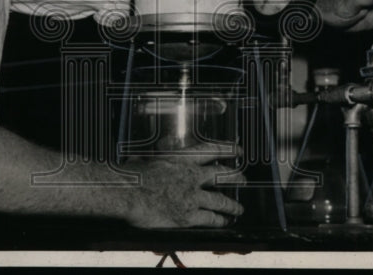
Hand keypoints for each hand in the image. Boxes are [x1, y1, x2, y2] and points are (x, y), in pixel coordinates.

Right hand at [122, 144, 244, 227]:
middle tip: (243, 179)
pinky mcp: (188, 216)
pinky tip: (225, 222)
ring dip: (232, 205)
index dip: (228, 149)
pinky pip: (210, 218)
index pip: (211, 150)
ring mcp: (192, 196)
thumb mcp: (148, 157)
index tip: (238, 150)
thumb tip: (149, 154)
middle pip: (221, 175)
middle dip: (235, 177)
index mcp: (182, 158)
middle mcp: (192, 176)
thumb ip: (157, 156)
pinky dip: (220, 220)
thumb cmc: (133, 174)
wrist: (128, 192)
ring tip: (239, 209)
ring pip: (221, 200)